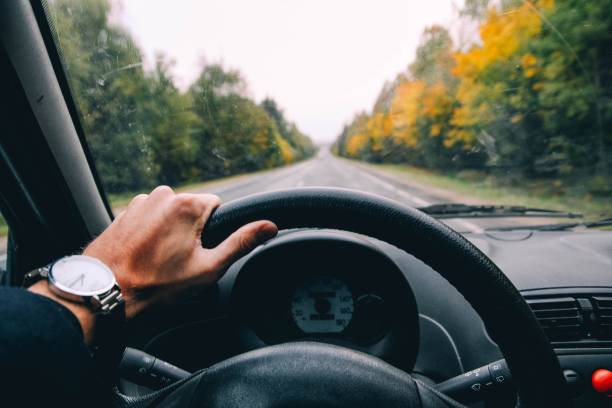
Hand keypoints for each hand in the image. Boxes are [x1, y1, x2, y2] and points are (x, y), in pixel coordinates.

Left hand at [84, 186, 276, 318]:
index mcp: (187, 205)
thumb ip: (241, 243)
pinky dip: (150, 233)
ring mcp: (141, 202)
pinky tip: (143, 255)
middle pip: (192, 210)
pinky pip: (149, 217)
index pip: (217, 206)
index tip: (199, 250)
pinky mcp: (124, 211)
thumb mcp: (208, 268)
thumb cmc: (156, 284)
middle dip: (191, 231)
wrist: (106, 291)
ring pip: (170, 214)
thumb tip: (269, 226)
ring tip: (158, 260)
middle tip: (178, 261)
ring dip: (169, 231)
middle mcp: (164, 195)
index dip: (213, 230)